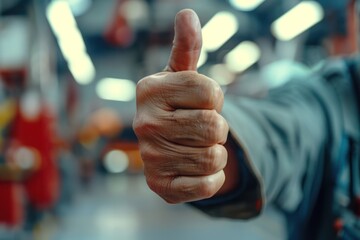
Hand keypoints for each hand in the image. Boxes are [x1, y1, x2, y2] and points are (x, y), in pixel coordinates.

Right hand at [133, 9, 228, 202]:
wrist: (167, 144)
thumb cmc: (179, 105)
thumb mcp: (183, 75)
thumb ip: (187, 46)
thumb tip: (187, 14)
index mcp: (150, 90)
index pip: (212, 93)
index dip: (215, 99)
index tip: (200, 102)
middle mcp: (143, 124)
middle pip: (215, 127)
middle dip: (218, 127)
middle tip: (201, 127)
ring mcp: (150, 158)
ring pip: (214, 157)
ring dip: (216, 152)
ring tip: (198, 146)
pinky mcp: (160, 187)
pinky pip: (207, 186)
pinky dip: (212, 178)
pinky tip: (197, 169)